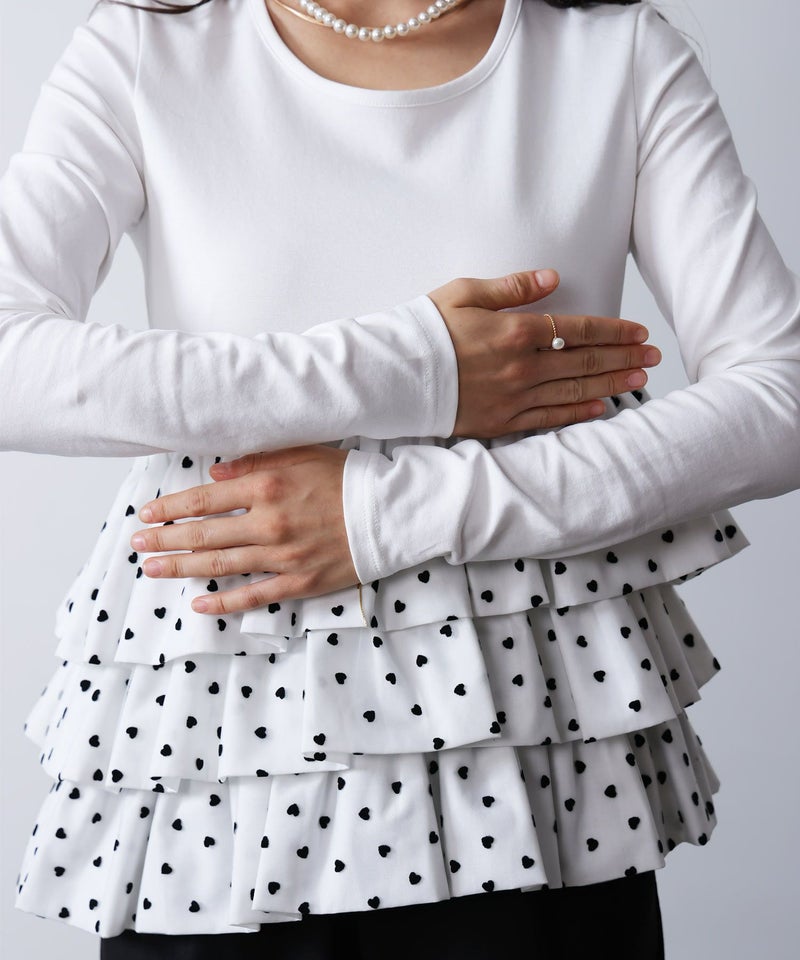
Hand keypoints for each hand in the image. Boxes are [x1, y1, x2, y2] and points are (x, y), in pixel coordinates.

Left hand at [130, 445, 356, 614]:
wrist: (391, 513)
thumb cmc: (347, 478)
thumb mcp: (302, 454)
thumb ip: (256, 460)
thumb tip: (216, 473)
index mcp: (268, 487)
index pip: (205, 500)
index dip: (171, 508)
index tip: (147, 514)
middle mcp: (269, 523)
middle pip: (203, 535)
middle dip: (165, 540)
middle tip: (138, 545)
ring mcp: (283, 557)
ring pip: (219, 566)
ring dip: (181, 569)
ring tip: (152, 569)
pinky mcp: (298, 582)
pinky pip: (253, 597)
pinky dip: (223, 603)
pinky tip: (197, 605)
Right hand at [427, 268, 660, 437]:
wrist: (393, 375)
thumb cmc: (425, 330)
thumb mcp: (464, 294)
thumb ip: (512, 287)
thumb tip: (552, 277)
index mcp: (515, 332)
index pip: (578, 329)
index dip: (614, 330)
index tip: (639, 331)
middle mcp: (521, 367)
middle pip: (585, 361)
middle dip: (624, 356)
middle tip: (654, 355)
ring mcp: (513, 398)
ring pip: (574, 390)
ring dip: (611, 383)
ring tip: (639, 378)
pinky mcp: (501, 421)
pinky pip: (549, 419)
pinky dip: (577, 413)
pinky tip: (600, 407)